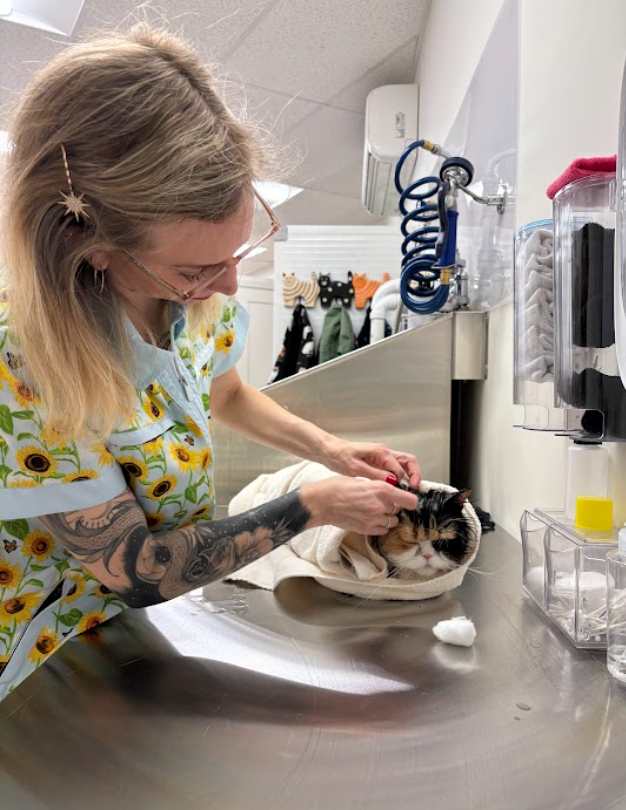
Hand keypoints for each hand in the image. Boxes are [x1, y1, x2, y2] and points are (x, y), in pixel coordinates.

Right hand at [301, 476, 418, 535]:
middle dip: (394, 506)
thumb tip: (389, 491)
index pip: (409, 500)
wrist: (320, 502)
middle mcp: (380, 506)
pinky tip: (370, 519)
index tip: (408, 500)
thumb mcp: (361, 480)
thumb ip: (377, 487)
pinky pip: (382, 530)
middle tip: (382, 501)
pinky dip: (379, 526)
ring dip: (387, 517)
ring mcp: (373, 520)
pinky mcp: (365, 529)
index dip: (410, 500)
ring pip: (391, 522)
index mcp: (380, 489)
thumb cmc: (336, 487)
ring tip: (375, 511)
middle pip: (399, 510)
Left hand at [323, 440, 420, 488]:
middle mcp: (385, 452)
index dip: (405, 481)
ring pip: (403, 465)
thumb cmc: (340, 457)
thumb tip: (393, 481)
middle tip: (414, 490)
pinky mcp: (378, 461)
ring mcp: (382, 456)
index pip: (401, 468)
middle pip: (408, 462)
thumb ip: (376, 474)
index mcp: (381, 452)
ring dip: (408, 477)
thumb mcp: (356, 468)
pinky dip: (399, 477)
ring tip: (407, 491)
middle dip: (415, 475)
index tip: (405, 493)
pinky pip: (394, 469)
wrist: (329, 451)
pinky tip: (396, 488)